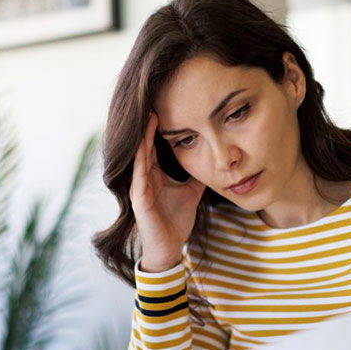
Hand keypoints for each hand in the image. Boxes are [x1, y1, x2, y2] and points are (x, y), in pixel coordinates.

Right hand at [130, 112, 205, 271]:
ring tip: (150, 117)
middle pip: (145, 146)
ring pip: (140, 157)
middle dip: (149, 126)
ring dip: (144, 137)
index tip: (165, 107)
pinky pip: (140, 175)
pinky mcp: (140, 199)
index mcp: (155, 175)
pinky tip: (144, 146)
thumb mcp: (191, 192)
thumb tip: (211, 161)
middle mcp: (144, 178)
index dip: (158, 128)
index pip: (154, 146)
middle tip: (154, 101)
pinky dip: (141, 160)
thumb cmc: (176, 222)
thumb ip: (196, 176)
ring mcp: (140, 188)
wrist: (170, 248)